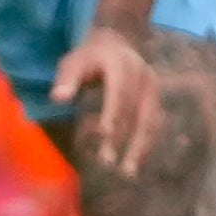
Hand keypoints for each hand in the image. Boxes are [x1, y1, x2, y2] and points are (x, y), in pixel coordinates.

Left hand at [48, 26, 163, 174]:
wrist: (117, 42)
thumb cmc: (89, 57)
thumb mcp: (73, 61)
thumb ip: (67, 80)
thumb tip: (58, 99)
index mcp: (121, 65)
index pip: (119, 92)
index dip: (114, 113)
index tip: (105, 134)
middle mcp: (143, 76)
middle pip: (137, 111)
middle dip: (125, 138)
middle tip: (109, 163)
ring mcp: (153, 89)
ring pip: (151, 121)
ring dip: (141, 148)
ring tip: (128, 173)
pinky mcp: (157, 100)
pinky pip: (154, 124)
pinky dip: (147, 144)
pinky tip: (137, 163)